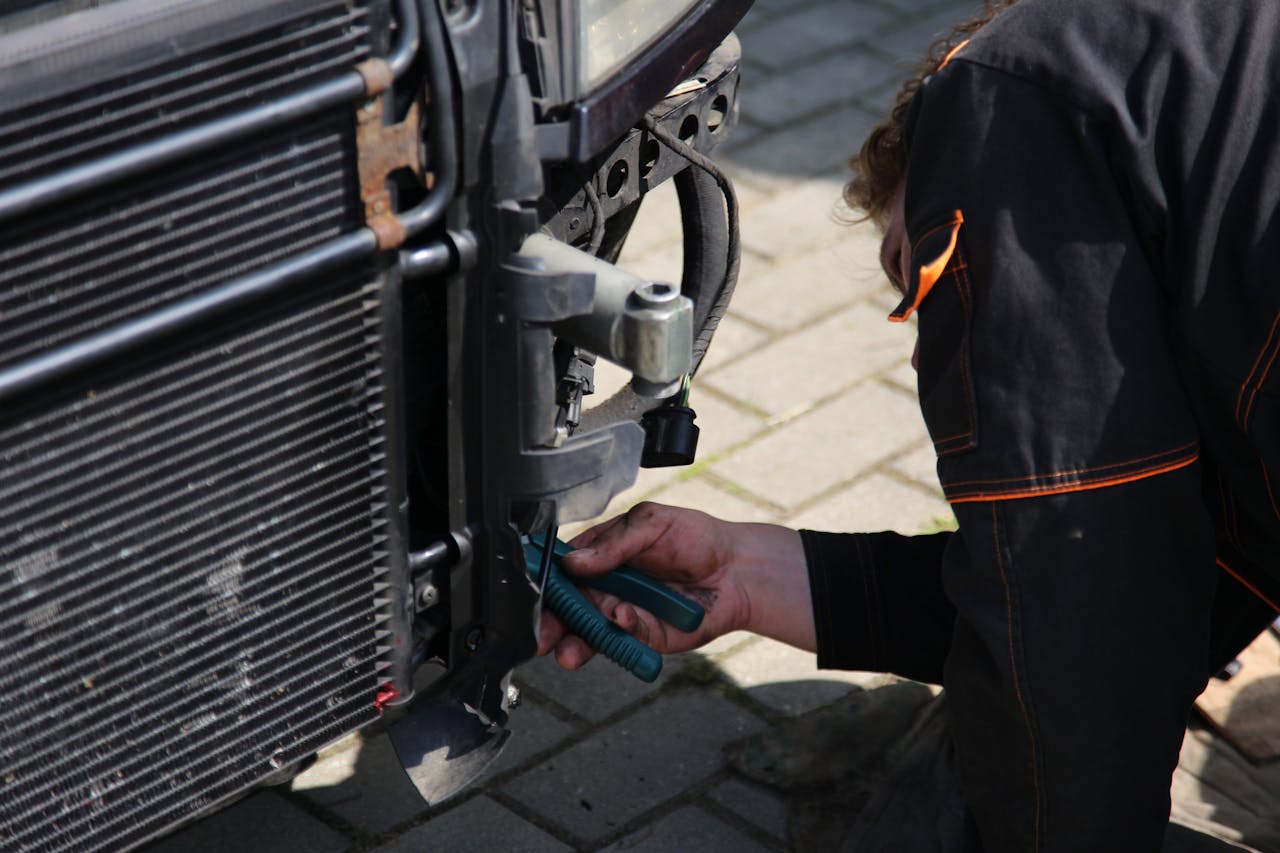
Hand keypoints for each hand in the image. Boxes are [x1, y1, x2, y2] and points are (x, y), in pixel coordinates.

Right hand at [536, 501, 813, 670]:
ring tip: (568, 652)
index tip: (533, 593)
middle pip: (568, 608)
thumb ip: (614, 544)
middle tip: (541, 636)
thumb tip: (574, 561)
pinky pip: (627, 637)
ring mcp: (623, 614)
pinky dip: (623, 629)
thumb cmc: (697, 539)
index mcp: (602, 555)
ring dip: (576, 643)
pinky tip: (625, 617)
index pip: (563, 570)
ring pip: (590, 633)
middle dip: (551, 624)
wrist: (738, 570)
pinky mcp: (645, 636)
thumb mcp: (652, 524)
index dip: (546, 582)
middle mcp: (606, 587)